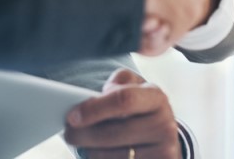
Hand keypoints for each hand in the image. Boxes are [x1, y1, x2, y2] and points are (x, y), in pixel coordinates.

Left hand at [63, 69, 181, 158]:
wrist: (165, 135)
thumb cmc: (141, 108)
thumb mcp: (135, 87)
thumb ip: (118, 82)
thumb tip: (99, 97)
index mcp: (156, 98)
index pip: (124, 100)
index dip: (94, 109)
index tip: (72, 116)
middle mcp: (164, 125)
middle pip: (113, 134)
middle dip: (84, 135)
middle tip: (68, 134)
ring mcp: (163, 151)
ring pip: (112, 157)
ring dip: (90, 152)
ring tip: (82, 145)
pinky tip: (96, 155)